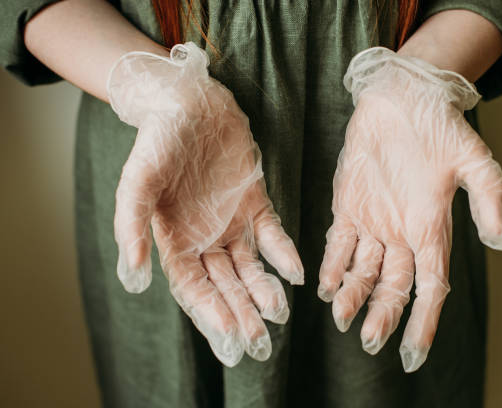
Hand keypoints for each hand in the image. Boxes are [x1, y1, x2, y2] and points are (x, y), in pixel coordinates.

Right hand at [108, 42, 302, 366]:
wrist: (190, 105)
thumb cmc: (159, 142)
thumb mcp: (138, 182)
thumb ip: (131, 225)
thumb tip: (131, 277)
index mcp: (174, 240)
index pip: (192, 286)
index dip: (209, 311)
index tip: (228, 333)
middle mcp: (205, 238)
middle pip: (224, 284)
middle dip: (240, 311)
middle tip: (258, 340)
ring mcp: (232, 222)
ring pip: (249, 266)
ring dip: (263, 290)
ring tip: (278, 313)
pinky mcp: (255, 202)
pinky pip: (271, 234)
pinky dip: (282, 253)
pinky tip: (295, 272)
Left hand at [318, 47, 501, 371]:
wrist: (402, 96)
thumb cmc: (438, 124)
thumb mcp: (472, 157)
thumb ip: (489, 196)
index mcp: (431, 228)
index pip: (431, 286)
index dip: (424, 321)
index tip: (412, 354)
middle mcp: (401, 232)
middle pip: (393, 286)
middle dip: (382, 314)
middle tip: (368, 339)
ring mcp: (373, 220)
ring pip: (363, 270)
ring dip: (353, 294)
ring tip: (340, 316)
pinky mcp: (348, 205)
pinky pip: (339, 243)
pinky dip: (332, 265)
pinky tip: (324, 285)